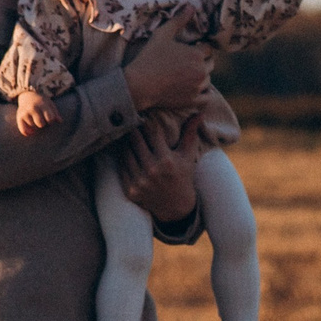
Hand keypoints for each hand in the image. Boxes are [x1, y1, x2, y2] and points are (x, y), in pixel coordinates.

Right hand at [14, 91, 60, 135]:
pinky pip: (23, 130)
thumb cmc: (41, 101)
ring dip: (35, 126)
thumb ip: (55, 113)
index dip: (51, 121)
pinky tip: (31, 131)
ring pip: (33, 127)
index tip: (49, 118)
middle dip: (43, 124)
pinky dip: (27, 132)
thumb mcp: (50, 104)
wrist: (28, 94)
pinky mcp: (19, 117)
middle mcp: (33, 108)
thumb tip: (60, 121)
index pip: (50, 119)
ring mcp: (25, 113)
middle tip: (41, 120)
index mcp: (42, 105)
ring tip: (35, 120)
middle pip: (41, 124)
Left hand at [116, 111, 204, 225]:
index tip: (144, 117)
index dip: (148, 124)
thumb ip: (190, 133)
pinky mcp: (131, 190)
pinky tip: (126, 152)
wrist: (176, 207)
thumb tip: (198, 113)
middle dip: (134, 130)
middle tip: (131, 122)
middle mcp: (152, 171)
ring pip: (126, 153)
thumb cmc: (183, 176)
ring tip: (128, 136)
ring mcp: (140, 182)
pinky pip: (122, 168)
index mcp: (167, 161)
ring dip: (126, 143)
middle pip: (136, 141)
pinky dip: (123, 158)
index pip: (153, 133)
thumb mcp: (187, 155)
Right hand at [126, 13, 213, 111]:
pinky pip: (207, 97)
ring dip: (201, 76)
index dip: (199, 48)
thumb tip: (191, 6)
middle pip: (210, 63)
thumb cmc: (150, 57)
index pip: (207, 49)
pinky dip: (204, 94)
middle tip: (187, 62)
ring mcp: (198, 87)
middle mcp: (201, 71)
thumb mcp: (162, 35)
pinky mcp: (193, 101)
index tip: (189, 49)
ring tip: (186, 74)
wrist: (139, 84)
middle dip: (202, 61)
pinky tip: (194, 89)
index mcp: (196, 54)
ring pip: (208, 80)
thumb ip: (178, 20)